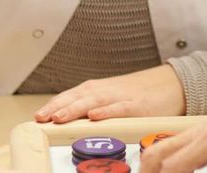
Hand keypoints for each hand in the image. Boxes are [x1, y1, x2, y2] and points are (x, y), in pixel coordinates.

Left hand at [34, 64, 186, 122]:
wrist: (170, 85)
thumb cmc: (137, 94)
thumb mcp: (109, 98)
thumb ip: (89, 107)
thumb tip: (63, 122)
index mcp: (96, 90)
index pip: (68, 97)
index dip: (52, 105)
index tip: (37, 117)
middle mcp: (104, 91)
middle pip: (76, 98)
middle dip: (57, 108)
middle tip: (41, 118)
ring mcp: (120, 97)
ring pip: (93, 102)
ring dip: (74, 109)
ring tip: (59, 118)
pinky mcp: (137, 105)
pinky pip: (119, 108)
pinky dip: (107, 111)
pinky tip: (95, 116)